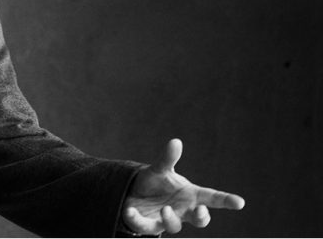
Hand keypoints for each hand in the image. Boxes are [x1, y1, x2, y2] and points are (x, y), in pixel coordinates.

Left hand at [123, 138, 243, 234]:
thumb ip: (167, 159)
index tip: (240, 202)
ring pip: (175, 226)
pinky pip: (146, 227)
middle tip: (200, 211)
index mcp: (190, 195)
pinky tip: (129, 211)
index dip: (226, 200)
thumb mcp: (160, 170)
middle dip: (202, 217)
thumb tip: (175, 141)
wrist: (134, 194)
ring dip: (171, 219)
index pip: (212, 198)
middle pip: (199, 219)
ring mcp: (167, 219)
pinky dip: (137, 220)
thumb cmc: (156, 183)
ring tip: (165, 209)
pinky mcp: (149, 225)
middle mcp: (182, 210)